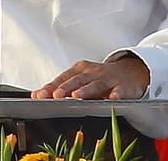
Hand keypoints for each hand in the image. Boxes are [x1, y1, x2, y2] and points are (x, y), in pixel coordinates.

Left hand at [32, 56, 149, 99]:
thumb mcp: (80, 79)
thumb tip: (36, 94)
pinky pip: (120, 90)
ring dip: (87, 90)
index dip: (52, 86)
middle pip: (78, 80)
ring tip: (77, 96)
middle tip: (57, 96)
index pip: (64, 77)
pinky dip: (116, 94)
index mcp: (81, 70)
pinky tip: (112, 98)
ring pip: (97, 84)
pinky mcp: (124, 86)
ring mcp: (109, 79)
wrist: (131, 71)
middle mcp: (93, 72)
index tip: (40, 95)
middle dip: (67, 87)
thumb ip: (59, 87)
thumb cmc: (100, 78)